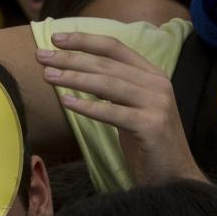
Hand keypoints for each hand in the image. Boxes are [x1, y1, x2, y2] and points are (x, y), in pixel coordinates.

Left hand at [38, 31, 203, 185]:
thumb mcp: (131, 106)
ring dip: (74, 78)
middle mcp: (157, 84)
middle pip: (107, 63)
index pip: (115, 46)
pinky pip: (113, 113)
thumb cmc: (146, 141)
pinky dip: (88, 107)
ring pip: (108, 84)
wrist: (175, 177)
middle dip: (70, 58)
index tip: (55, 38)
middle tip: (40, 56)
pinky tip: (66, 102)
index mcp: (152, 74)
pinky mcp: (152, 126)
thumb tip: (79, 68)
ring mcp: (157, 104)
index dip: (84, 40)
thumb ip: (114, 85)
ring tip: (47, 76)